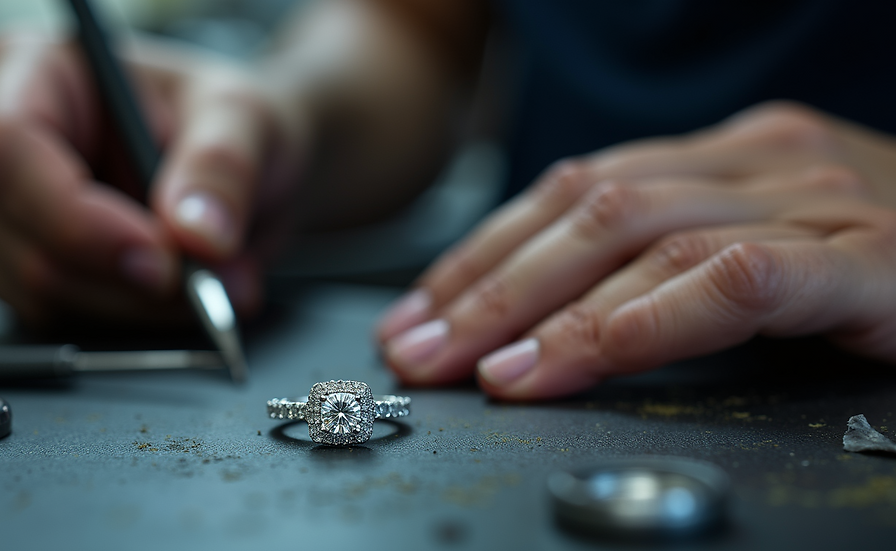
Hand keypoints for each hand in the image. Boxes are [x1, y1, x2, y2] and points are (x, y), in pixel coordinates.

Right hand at [0, 32, 306, 322]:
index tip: (157, 256)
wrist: (246, 163)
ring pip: (39, 292)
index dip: (74, 216)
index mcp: (30, 72)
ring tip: (211, 280)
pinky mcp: (25, 270)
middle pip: (20, 238)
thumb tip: (197, 236)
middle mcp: (0, 147)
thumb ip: (222, 166)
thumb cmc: (228, 120)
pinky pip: (60, 320)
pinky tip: (181, 294)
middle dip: (123, 277)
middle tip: (207, 280)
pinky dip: (132, 320)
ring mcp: (4, 215)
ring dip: (137, 305)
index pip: (4, 151)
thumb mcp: (245, 117)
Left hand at [376, 102, 895, 399]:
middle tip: (420, 348)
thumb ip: (665, 266)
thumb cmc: (885, 264)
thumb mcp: (759, 244)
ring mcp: (813, 203)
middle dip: (490, 286)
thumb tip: (548, 320)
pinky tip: (590, 356)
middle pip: (587, 210)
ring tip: (482, 369)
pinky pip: (740, 281)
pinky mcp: (868, 263)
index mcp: (723, 156)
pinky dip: (654, 320)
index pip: (570, 191)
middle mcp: (757, 162)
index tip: (421, 313)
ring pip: (645, 237)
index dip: (484, 254)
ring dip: (548, 308)